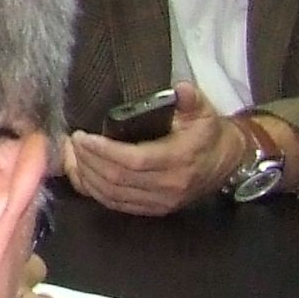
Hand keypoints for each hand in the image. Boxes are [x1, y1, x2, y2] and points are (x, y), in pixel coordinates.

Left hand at [63, 84, 239, 216]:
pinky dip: (94, 191)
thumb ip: (191, 99)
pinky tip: (81, 174)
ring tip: (72, 155)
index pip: (134, 160)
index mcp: (179, 159)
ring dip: (87, 176)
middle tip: (72, 141)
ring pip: (113, 194)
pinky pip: (117, 205)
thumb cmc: (208, 134)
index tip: (82, 136)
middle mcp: (169, 185)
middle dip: (88, 160)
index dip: (103, 150)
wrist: (227, 163)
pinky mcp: (154, 209)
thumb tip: (180, 88)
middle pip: (117, 178)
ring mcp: (161, 201)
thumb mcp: (203, 112)